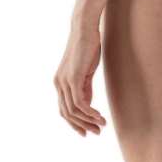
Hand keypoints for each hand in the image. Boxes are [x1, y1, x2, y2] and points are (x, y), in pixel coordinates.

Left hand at [55, 19, 107, 135]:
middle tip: (97, 132)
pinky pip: (80, 103)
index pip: (64, 110)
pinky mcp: (73, 79)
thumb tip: (87, 104)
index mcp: (59, 83)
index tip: (88, 131)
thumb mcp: (86, 71)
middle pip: (67, 114)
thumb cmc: (88, 47)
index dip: (75, 123)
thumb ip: (84, 88)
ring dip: (89, 120)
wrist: (85, 29)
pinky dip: (90, 112)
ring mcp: (64, 82)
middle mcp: (58, 84)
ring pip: (73, 110)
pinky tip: (100, 116)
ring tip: (102, 125)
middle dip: (82, 125)